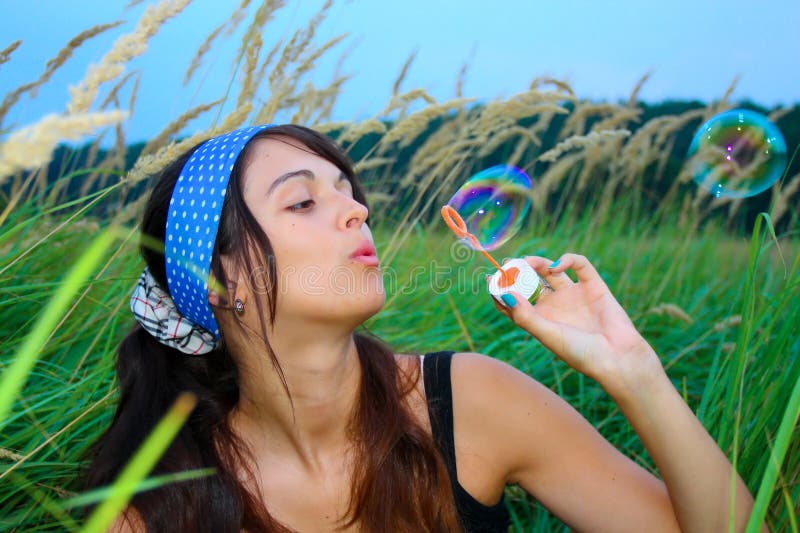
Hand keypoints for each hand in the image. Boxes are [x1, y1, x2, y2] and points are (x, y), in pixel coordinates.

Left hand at [489, 253, 665, 400]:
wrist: (618, 357)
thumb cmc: (581, 353)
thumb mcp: (548, 335)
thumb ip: (525, 316)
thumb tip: (504, 295)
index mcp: (541, 319)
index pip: (515, 301)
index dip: (501, 290)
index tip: (489, 280)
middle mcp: (555, 305)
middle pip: (530, 282)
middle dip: (517, 272)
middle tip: (507, 264)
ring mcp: (573, 294)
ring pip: (550, 270)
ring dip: (537, 262)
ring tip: (528, 262)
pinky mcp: (593, 285)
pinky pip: (579, 265)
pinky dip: (567, 259)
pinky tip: (556, 266)